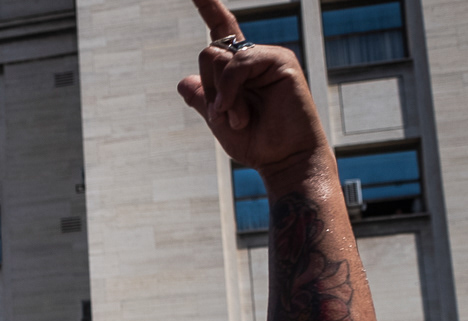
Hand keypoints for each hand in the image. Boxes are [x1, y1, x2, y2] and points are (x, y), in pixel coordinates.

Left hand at [177, 0, 327, 180]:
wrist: (283, 158)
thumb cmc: (255, 141)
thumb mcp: (218, 119)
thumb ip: (202, 98)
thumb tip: (184, 80)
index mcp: (237, 69)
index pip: (221, 29)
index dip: (210, 7)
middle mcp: (251, 58)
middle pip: (207, 52)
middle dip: (209, 89)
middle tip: (229, 116)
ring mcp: (266, 57)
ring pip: (216, 56)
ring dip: (220, 96)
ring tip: (238, 119)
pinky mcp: (280, 60)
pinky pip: (237, 64)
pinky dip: (230, 91)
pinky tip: (239, 113)